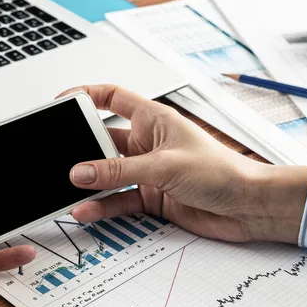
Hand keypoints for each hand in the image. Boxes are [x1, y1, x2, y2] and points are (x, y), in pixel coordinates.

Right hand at [61, 85, 306, 244]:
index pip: (112, 97)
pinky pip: (117, 200)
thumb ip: (118, 171)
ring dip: (89, 184)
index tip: (62, 103)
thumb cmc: (222, 172)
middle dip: (80, 150)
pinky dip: (102, 206)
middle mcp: (146, 143)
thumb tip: (80, 172)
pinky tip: (87, 210)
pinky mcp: (149, 196)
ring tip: (68, 191)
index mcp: (153, 120)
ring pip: (107, 174)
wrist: (248, 207)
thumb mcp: (163, 166)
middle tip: (59, 158)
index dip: (86, 95)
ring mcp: (146, 171)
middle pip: (103, 141)